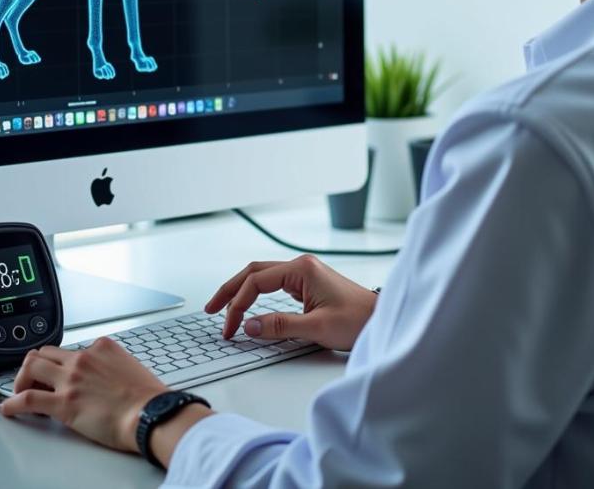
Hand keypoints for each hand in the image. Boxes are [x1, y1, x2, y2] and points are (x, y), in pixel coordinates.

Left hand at [0, 339, 167, 451]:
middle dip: (35, 365)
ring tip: (20, 392)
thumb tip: (105, 377)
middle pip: (46, 352)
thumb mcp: (131, 367)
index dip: (62, 364)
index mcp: (102, 347)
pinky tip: (9, 408)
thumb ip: (112, 366)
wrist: (149, 414)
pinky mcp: (62, 403)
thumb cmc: (147, 397)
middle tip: (33, 380)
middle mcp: (83, 358)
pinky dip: (13, 403)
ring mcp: (70, 379)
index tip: (60, 374)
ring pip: (31, 366)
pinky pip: (28, 398)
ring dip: (21, 379)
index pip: (71, 349)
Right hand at [205, 254, 377, 350]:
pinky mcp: (307, 284)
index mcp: (301, 269)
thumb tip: (249, 326)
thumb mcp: (316, 327)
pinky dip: (257, 295)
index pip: (256, 282)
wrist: (382, 319)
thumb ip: (279, 326)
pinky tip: (249, 306)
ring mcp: (304, 274)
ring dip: (242, 291)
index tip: (230, 327)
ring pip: (262, 276)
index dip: (238, 304)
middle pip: (254, 272)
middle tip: (211, 309)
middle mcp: (301, 266)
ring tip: (224, 309)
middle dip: (231, 290)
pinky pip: (274, 285)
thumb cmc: (358, 320)